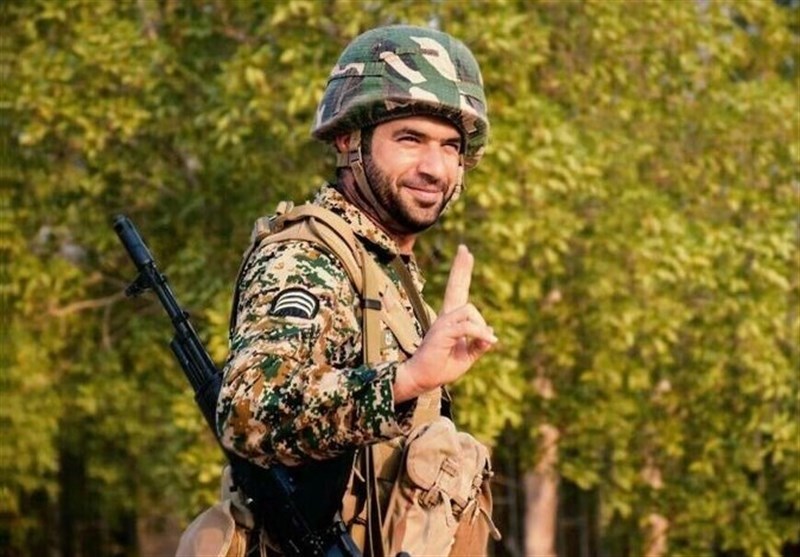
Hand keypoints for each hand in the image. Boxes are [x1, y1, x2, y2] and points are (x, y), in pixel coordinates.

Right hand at [394, 245, 496, 402]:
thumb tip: (491, 334)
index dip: (461, 272)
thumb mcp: (466, 356)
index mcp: (451, 320)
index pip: (457, 290)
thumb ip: (478, 344)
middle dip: (461, 268)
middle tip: (464, 249)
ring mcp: (442, 323)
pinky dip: (480, 333)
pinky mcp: (442, 332)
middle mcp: (445, 317)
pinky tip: (489, 342)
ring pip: (470, 310)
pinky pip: (468, 326)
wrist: (421, 379)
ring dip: (481, 326)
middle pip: (455, 286)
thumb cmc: (440, 368)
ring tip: (486, 342)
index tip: (465, 253)